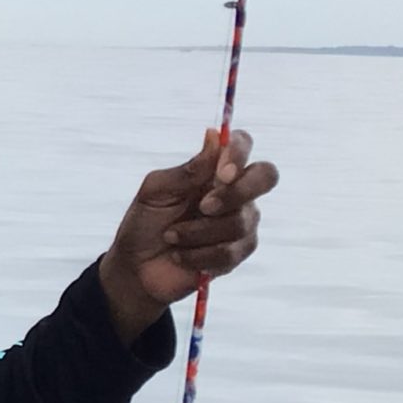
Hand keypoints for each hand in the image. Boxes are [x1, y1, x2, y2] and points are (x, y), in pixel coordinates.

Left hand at [96, 129, 276, 344]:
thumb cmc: (144, 223)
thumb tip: (213, 136)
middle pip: (266, 176)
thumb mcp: (156, 191)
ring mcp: (241, 222)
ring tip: (172, 236)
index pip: (243, 144)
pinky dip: (198, 255)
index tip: (221, 172)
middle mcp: (235, 191)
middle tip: (203, 207)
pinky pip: (229, 252)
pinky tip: (180, 255)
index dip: (239, 152)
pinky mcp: (237, 253)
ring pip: (240, 221)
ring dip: (198, 232)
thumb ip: (187, 169)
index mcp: (214, 170)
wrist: (135, 266)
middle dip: (236, 192)